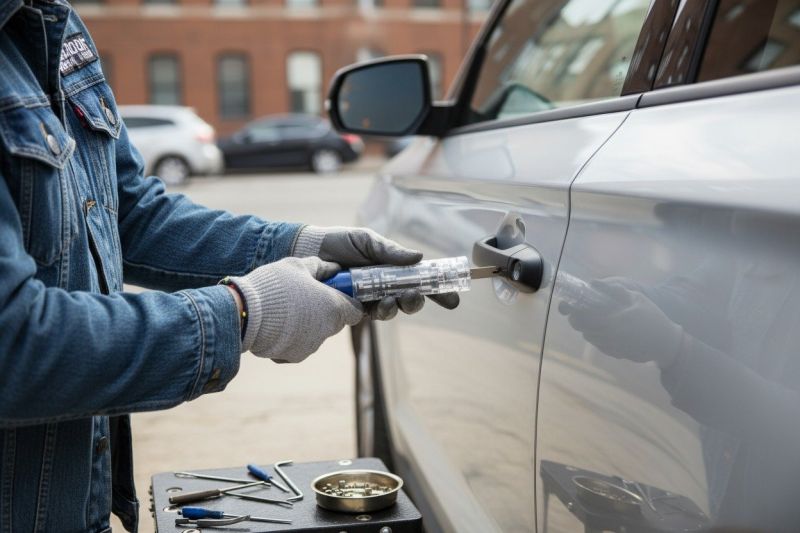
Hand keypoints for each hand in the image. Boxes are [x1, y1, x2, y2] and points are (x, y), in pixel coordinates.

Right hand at [229, 257, 363, 362]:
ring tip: (285, 309)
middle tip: (307, 296)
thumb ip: (320, 267)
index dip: (348, 301)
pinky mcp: (293, 356)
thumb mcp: (298, 265)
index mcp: (334, 307)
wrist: (245, 314)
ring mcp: (310, 346)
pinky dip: (291, 335)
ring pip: (316, 333)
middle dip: (326, 310)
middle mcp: (326, 331)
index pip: (356, 310)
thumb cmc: (275, 285)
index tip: (336, 292)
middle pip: (335, 322)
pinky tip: (276, 323)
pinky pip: (298, 344)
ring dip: (307, 323)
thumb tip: (334, 268)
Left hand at [292, 225, 458, 319]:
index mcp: (393, 269)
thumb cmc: (341, 242)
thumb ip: (391, 251)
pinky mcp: (354, 309)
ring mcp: (370, 299)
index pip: (420, 281)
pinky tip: (379, 304)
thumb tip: (418, 257)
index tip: (454, 299)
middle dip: (417, 302)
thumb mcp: (368, 241)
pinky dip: (380, 311)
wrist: (312, 250)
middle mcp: (385, 286)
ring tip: (394, 299)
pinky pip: (373, 315)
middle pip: (409, 300)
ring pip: (393, 310)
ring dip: (398, 307)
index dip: (438, 292)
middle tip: (417, 296)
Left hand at [558, 278, 683, 368]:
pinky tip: (603, 330)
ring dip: (586, 328)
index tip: (571, 305)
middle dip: (576, 319)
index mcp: (614, 319)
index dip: (573, 311)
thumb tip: (592, 282)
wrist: (666, 343)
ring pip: (588, 336)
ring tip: (591, 320)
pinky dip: (596, 337)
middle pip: (582, 328)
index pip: (584, 316)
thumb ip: (613, 290)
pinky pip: (598, 344)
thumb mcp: (636, 298)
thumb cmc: (652, 316)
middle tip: (577, 313)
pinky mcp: (614, 353)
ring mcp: (611, 346)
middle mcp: (610, 335)